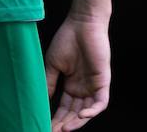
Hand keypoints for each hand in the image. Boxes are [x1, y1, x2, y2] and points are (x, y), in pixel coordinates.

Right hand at [44, 14, 110, 130]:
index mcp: (70, 85)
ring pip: (87, 112)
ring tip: (63, 128)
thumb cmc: (66, 40)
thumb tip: (43, 100)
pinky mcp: (103, 83)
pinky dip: (92, 111)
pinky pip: (100, 103)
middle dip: (63, 123)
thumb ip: (49, 82)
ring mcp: (93, 87)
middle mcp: (83, 89)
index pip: (63, 107)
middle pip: (74, 113)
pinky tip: (80, 116)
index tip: (44, 124)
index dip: (55, 117)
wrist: (81, 25)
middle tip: (52, 131)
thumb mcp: (53, 64)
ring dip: (76, 122)